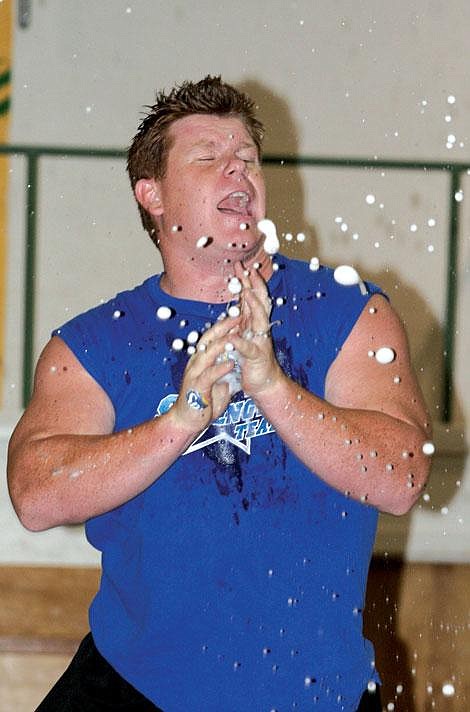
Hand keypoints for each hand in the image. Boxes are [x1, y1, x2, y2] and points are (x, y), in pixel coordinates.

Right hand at [170, 316, 240, 431]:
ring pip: (207, 354)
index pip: (212, 337)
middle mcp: (196, 363)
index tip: (238, 314)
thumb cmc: (202, 402)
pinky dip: (220, 368)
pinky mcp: (196, 389)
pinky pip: (209, 376)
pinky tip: (230, 363)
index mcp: (200, 360)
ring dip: (222, 344)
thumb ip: (224, 371)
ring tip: (236, 336)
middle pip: (208, 340)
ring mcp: (194, 375)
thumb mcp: (216, 382)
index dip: (224, 325)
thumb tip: (235, 362)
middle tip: (238, 316)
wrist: (186, 421)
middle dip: (223, 327)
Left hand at [229, 262, 283, 396]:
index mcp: (255, 322)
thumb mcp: (245, 333)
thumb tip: (240, 296)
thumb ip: (243, 316)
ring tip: (245, 294)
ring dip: (253, 307)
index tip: (242, 266)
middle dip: (253, 285)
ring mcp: (260, 341)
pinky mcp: (256, 358)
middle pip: (259, 302)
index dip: (248, 281)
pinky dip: (241, 343)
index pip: (253, 297)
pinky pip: (248, 349)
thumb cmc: (252, 358)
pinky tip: (234, 338)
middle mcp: (260, 328)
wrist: (264, 383)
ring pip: (258, 321)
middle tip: (247, 269)